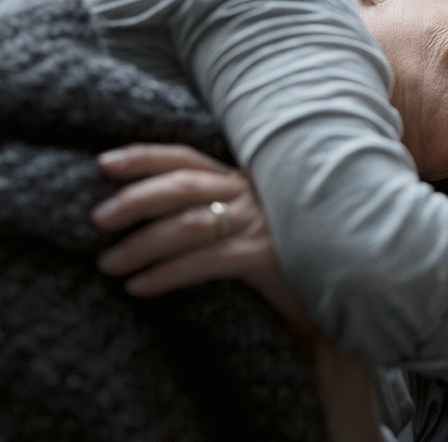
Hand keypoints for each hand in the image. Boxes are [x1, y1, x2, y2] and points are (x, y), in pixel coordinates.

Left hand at [92, 143, 320, 338]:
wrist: (350, 291)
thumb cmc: (295, 265)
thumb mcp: (255, 232)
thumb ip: (218, 221)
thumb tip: (156, 225)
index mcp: (247, 184)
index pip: (188, 161)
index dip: (145, 157)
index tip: (104, 162)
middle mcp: (252, 196)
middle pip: (182, 184)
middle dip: (134, 197)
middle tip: (97, 219)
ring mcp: (260, 224)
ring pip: (187, 223)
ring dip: (141, 243)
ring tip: (109, 263)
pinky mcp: (265, 258)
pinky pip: (205, 262)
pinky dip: (167, 274)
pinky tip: (140, 287)